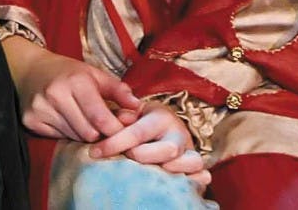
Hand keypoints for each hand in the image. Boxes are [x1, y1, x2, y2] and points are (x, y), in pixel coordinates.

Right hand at [2, 37, 140, 142]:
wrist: (30, 69)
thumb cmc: (68, 72)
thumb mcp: (94, 74)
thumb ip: (118, 90)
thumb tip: (138, 106)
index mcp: (76, 81)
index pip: (101, 119)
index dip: (116, 130)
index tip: (122, 132)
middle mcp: (56, 94)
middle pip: (89, 133)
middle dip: (99, 133)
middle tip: (100, 125)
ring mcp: (41, 108)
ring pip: (74, 138)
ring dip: (83, 134)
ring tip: (82, 119)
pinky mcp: (31, 120)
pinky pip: (58, 138)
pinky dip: (66, 133)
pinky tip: (65, 119)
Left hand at [90, 100, 210, 191]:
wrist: (167, 123)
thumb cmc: (143, 120)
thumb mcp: (131, 112)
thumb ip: (122, 116)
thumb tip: (115, 121)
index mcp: (160, 116)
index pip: (137, 132)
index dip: (115, 143)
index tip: (95, 152)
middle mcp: (178, 133)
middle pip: (168, 149)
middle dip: (144, 157)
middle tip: (126, 159)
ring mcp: (190, 150)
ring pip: (191, 161)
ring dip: (172, 170)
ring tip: (151, 174)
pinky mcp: (197, 166)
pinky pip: (202, 174)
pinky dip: (196, 180)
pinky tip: (185, 184)